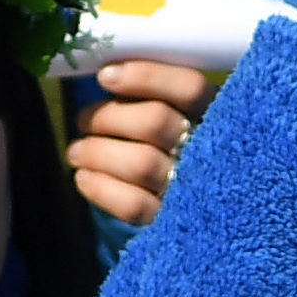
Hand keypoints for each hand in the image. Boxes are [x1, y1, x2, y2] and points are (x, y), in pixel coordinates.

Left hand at [67, 58, 214, 229]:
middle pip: (155, 122)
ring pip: (140, 163)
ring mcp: (195, 189)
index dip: (145, 77)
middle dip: (109, 117)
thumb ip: (156, 97)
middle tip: (84, 120)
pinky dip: (101, 188)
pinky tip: (84, 178)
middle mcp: (211, 150)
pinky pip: (133, 205)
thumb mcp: (183, 115)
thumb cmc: (180, 146)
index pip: (190, 87)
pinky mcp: (174, 221)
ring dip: (97, 152)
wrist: (203, 208)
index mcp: (220, 113)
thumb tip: (106, 76)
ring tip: (76, 151)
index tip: (105, 76)